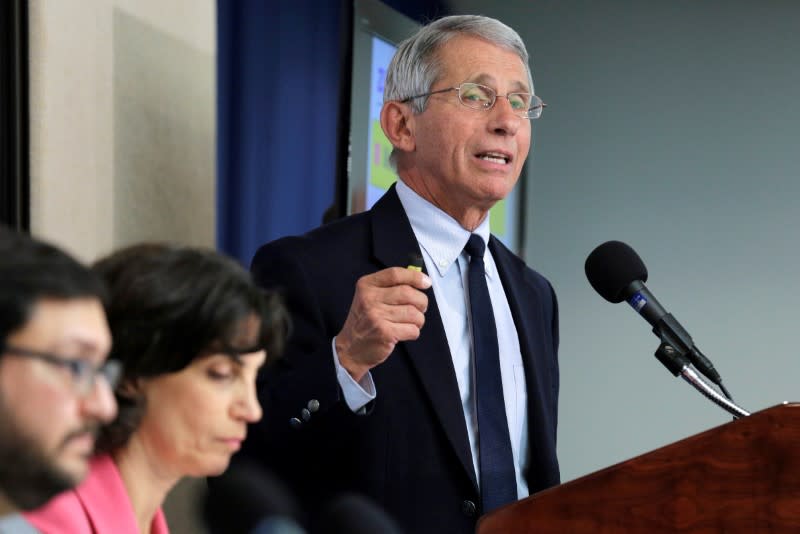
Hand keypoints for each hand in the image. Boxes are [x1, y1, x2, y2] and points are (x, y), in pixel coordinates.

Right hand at [335, 267, 430, 381]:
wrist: (350, 348)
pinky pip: (412, 329)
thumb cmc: (366, 321)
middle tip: (420, 308)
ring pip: (414, 313)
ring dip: (418, 320)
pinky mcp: (385, 333)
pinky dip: (413, 332)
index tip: (426, 282)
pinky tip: (404, 333)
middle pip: (408, 293)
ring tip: (410, 323)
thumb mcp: (370, 297)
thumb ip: (391, 287)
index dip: (415, 277)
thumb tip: (421, 280)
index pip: (395, 274)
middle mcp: (369, 298)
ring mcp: (376, 316)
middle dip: (421, 302)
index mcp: (366, 285)